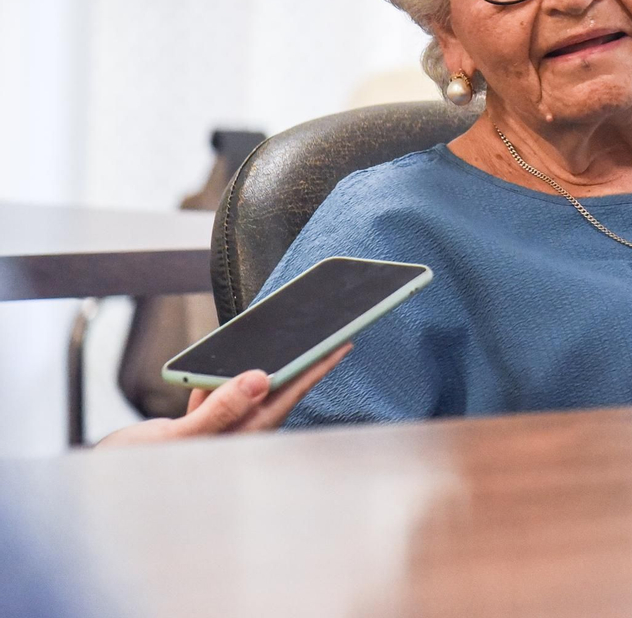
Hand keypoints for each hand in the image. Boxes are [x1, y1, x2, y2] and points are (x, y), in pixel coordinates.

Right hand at [97, 343, 351, 447]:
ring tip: (289, 338)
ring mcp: (218, 429)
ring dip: (265, 363)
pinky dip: (225, 374)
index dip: (316, 367)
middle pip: (276, 387)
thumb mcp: (178, 438)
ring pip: (248, 388)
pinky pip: (220, 393)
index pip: (288, 394)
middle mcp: (235, 432)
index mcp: (240, 436)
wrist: (100, 486)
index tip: (342, 343)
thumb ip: (220, 410)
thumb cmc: (136, 471)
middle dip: (301, 360)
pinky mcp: (197, 425)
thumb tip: (261, 379)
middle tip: (330, 332)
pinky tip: (228, 359)